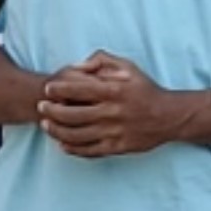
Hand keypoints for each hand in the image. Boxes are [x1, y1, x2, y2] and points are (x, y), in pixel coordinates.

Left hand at [38, 51, 175, 157]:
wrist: (169, 116)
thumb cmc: (145, 89)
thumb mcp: (128, 66)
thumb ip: (102, 60)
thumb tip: (78, 65)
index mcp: (113, 91)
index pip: (78, 88)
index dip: (58, 88)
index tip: (48, 88)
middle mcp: (112, 112)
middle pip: (72, 114)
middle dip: (52, 110)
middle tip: (41, 107)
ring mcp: (113, 132)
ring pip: (76, 135)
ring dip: (57, 131)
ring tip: (46, 125)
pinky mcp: (117, 148)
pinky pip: (89, 151)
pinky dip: (72, 149)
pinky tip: (62, 143)